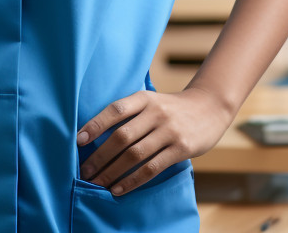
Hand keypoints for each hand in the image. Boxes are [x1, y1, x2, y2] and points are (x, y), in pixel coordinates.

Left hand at [75, 86, 231, 195]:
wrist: (209, 107)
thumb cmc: (171, 108)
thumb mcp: (152, 101)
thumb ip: (131, 114)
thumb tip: (96, 136)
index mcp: (145, 98)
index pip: (116, 110)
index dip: (95, 124)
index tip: (78, 140)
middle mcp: (156, 113)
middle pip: (122, 136)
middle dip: (100, 156)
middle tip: (84, 171)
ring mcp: (169, 131)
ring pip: (134, 155)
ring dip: (112, 172)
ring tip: (96, 183)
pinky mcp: (181, 149)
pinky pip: (152, 168)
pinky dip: (132, 181)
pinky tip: (118, 189)